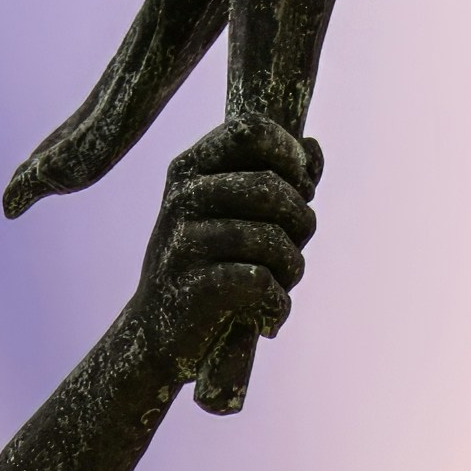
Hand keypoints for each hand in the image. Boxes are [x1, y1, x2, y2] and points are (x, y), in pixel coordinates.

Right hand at [135, 111, 316, 385]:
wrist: (156, 340)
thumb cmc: (208, 272)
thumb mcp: (236, 218)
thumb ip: (278, 180)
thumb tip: (314, 146)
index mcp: (191, 168)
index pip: (254, 129)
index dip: (291, 156)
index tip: (299, 190)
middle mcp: (182, 196)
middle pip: (273, 187)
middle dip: (302, 223)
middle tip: (292, 253)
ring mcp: (183, 241)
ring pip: (274, 238)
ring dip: (293, 270)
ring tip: (279, 289)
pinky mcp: (192, 287)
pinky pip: (262, 281)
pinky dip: (277, 306)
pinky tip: (265, 320)